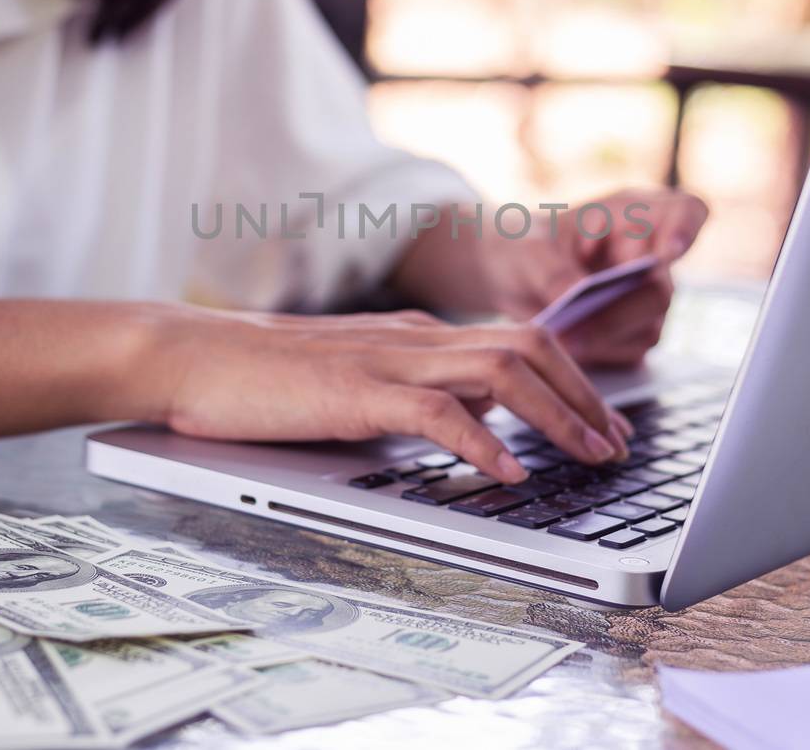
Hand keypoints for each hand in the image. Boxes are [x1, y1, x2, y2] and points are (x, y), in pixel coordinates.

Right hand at [122, 306, 635, 482]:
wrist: (191, 357)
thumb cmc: (265, 377)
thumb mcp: (359, 377)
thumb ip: (416, 389)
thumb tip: (474, 420)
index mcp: (419, 334)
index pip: (520, 342)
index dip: (574, 382)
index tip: (603, 424)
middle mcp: (416, 337)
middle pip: (531, 348)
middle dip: (586, 396)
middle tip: (618, 446)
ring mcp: (388, 360)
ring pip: (502, 370)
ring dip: (558, 415)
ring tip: (589, 456)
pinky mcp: (356, 392)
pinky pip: (438, 412)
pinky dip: (482, 442)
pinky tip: (507, 474)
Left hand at [482, 188, 707, 367]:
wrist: (507, 275)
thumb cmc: (523, 246)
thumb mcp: (529, 250)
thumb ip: (555, 273)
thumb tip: (576, 300)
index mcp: (631, 214)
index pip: (686, 212)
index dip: (687, 230)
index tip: (666, 252)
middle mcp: (647, 254)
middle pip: (661, 290)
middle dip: (616, 315)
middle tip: (570, 329)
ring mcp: (644, 294)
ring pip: (649, 327)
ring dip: (603, 339)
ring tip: (560, 337)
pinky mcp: (633, 330)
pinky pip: (631, 350)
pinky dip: (599, 353)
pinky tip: (567, 345)